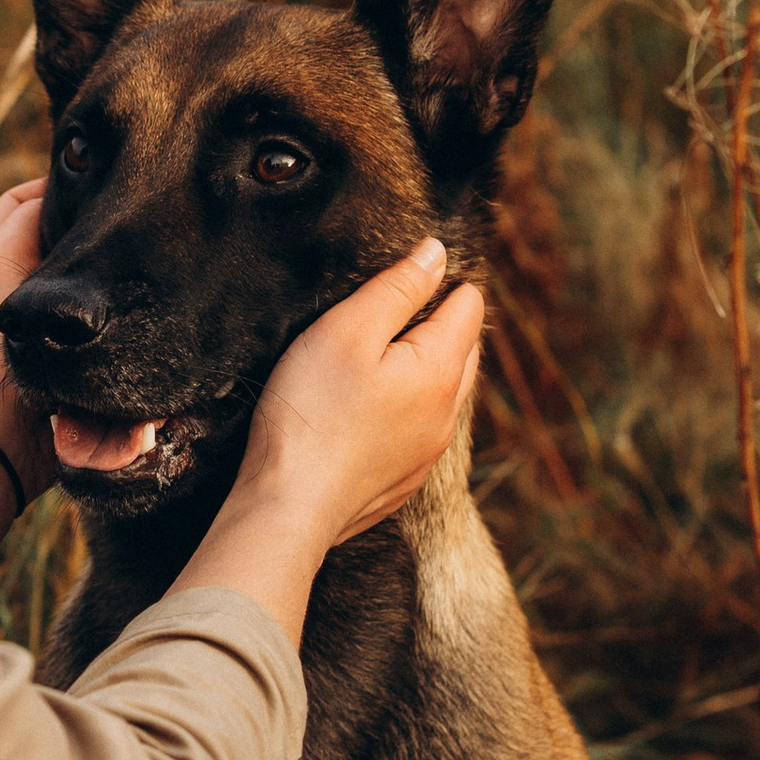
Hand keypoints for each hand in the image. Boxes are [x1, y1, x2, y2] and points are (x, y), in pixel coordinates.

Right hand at [182, 239, 482, 644]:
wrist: (290, 506)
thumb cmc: (311, 412)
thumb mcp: (347, 331)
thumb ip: (397, 288)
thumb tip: (437, 254)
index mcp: (441, 370)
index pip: (469, 307)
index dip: (444, 281)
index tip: (411, 273)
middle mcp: (447, 414)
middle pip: (465, 351)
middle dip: (443, 322)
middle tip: (404, 303)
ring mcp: (427, 453)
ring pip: (445, 394)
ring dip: (428, 367)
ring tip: (390, 351)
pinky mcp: (402, 481)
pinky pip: (420, 430)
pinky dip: (409, 408)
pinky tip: (374, 408)